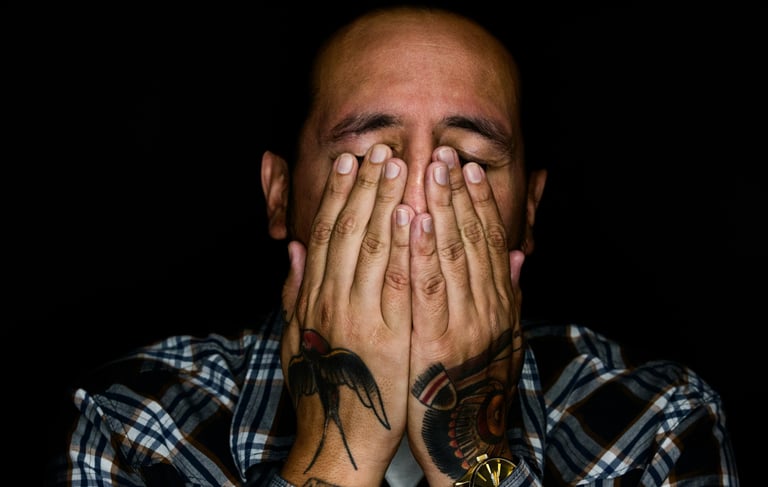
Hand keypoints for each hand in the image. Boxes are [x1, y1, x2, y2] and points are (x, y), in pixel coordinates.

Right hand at [280, 144, 411, 485]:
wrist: (340, 440)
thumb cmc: (323, 388)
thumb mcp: (297, 339)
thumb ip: (295, 291)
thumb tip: (293, 249)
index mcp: (312, 298)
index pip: (325, 234)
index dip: (338, 195)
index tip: (350, 163)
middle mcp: (332, 300)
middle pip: (349, 230)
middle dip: (366, 187)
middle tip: (380, 150)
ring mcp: (360, 315)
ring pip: (372, 245)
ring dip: (386, 201)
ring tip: (400, 165)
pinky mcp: (389, 333)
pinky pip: (399, 279)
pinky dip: (404, 243)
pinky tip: (413, 213)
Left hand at [406, 147, 524, 484]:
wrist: (468, 445)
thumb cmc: (474, 388)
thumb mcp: (500, 340)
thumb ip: (507, 295)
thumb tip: (517, 254)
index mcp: (499, 304)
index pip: (489, 242)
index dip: (478, 202)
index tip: (466, 168)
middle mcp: (486, 307)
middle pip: (471, 238)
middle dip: (456, 192)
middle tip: (443, 152)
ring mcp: (463, 323)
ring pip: (451, 253)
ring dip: (439, 207)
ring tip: (428, 168)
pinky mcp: (436, 340)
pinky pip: (426, 287)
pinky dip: (420, 249)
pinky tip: (412, 218)